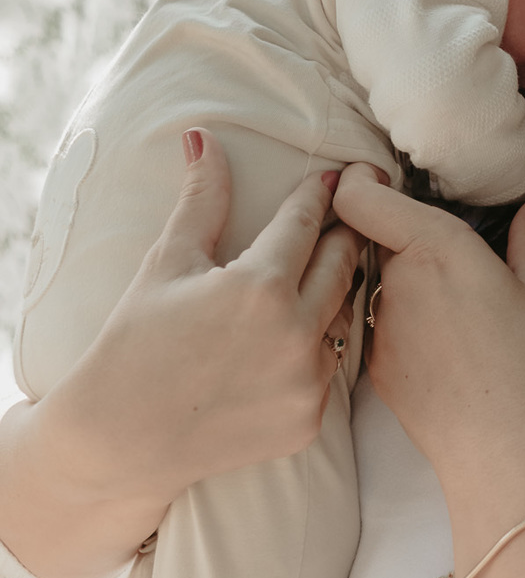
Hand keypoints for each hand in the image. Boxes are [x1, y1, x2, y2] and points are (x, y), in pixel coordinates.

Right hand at [46, 130, 362, 509]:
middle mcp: (295, 334)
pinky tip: (300, 334)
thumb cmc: (136, 342)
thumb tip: (205, 138)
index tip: (333, 177)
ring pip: (339, 318)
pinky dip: (316, 348)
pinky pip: (327, 368)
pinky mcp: (308, 419)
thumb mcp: (168, 263)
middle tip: (351, 212)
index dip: (318, 196)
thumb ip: (202, 200)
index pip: (306, 223)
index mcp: (260, 286)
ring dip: (332, 293)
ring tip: (328, 269)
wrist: (120, 439)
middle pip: (341, 265)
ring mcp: (306, 382)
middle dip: (343, 235)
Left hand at [333, 165, 524, 514]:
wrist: (502, 451)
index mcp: (434, 246)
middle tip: (444, 253)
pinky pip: (381, 325)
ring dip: (402, 282)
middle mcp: (394, 281)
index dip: (359, 180)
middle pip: (373, 237)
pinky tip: (442, 347)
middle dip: (399, 236)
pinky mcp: (374, 365)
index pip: (360, 196)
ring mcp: (378, 325)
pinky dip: (403, 324)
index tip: (378, 178)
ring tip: (451, 308)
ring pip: (377, 282)